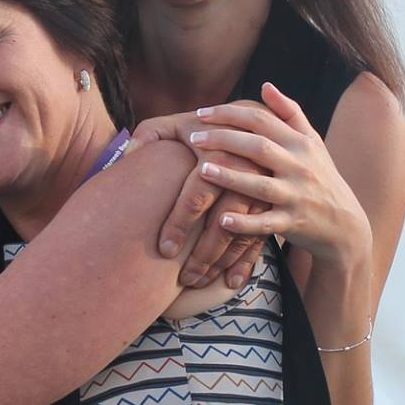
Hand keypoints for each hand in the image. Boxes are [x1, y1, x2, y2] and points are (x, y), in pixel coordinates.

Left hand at [130, 110, 268, 288]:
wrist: (264, 125)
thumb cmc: (210, 128)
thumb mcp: (179, 122)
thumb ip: (151, 133)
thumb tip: (128, 157)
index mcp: (220, 150)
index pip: (197, 194)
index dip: (181, 223)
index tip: (165, 249)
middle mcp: (247, 170)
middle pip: (223, 221)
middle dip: (203, 253)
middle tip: (183, 277)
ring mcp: (265, 189)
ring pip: (243, 233)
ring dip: (221, 262)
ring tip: (198, 282)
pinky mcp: (276, 202)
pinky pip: (262, 236)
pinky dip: (247, 261)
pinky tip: (231, 283)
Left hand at [186, 83, 372, 266]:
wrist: (345, 224)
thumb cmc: (321, 177)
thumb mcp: (312, 143)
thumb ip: (289, 113)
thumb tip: (265, 85)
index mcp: (300, 144)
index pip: (261, 120)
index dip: (229, 114)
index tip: (201, 113)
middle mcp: (299, 167)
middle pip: (258, 147)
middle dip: (224, 140)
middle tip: (193, 138)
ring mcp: (297, 196)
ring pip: (260, 185)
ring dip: (231, 177)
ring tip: (202, 170)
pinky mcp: (294, 224)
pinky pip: (266, 224)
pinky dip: (245, 223)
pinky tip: (222, 220)